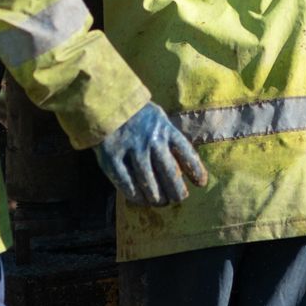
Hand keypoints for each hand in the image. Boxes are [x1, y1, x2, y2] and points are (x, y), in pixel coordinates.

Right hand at [95, 102, 209, 207]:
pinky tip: (141, 200)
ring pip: (149, 184)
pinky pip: (127, 185)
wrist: (104, 103)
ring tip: (161, 202)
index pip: (187, 153)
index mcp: (166, 128)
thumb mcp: (158, 118)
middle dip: (177, 192)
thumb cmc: (137, 115)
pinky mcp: (112, 158)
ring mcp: (131, 149)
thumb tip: (184, 168)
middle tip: (178, 198)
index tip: (201, 183)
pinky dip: (136, 196)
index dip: (196, 171)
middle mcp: (151, 139)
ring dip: (157, 198)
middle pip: (170, 174)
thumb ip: (169, 139)